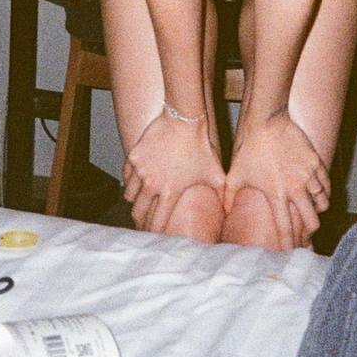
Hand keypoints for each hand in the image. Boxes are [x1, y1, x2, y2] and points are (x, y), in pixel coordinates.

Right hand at [123, 112, 225, 233]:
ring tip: (139, 201)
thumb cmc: (200, 146)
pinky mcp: (134, 156)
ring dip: (135, 200)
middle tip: (141, 223)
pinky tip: (135, 182)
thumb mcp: (215, 173)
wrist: (184, 120)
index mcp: (169, 192)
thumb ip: (222, 195)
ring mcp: (140, 170)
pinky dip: (130, 181)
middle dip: (140, 220)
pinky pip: (126, 176)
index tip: (154, 236)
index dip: (154, 232)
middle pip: (138, 212)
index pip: (157, 222)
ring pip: (130, 195)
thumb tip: (229, 210)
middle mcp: (151, 184)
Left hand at [225, 111, 329, 249]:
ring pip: (322, 203)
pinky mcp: (316, 161)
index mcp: (276, 194)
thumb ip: (229, 197)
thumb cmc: (249, 148)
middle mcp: (295, 188)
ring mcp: (308, 174)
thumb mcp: (235, 174)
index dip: (289, 244)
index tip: (290, 253)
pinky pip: (326, 184)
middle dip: (309, 232)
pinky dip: (325, 193)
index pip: (285, 228)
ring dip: (317, 211)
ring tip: (313, 213)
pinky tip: (320, 194)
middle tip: (306, 236)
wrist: (266, 120)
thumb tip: (224, 213)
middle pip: (311, 221)